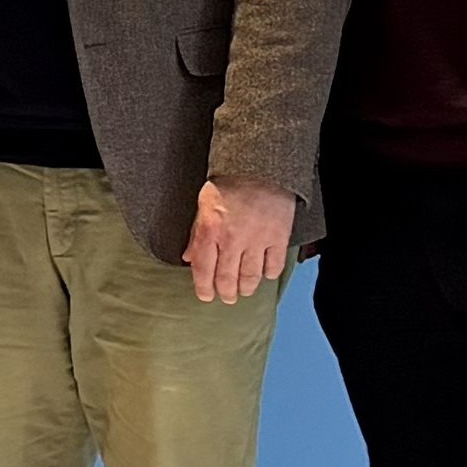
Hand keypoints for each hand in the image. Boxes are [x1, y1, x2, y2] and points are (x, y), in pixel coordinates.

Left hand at [185, 178, 296, 303]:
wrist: (260, 167)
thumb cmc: (228, 183)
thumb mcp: (203, 205)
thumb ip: (196, 234)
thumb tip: (188, 257)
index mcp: (210, 231)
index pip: (203, 269)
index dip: (203, 287)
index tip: (205, 296)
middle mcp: (232, 239)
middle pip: (226, 278)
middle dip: (225, 293)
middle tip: (226, 298)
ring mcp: (257, 240)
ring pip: (250, 276)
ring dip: (246, 288)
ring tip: (244, 291)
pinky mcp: (278, 237)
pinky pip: (274, 265)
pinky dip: (269, 274)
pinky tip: (265, 275)